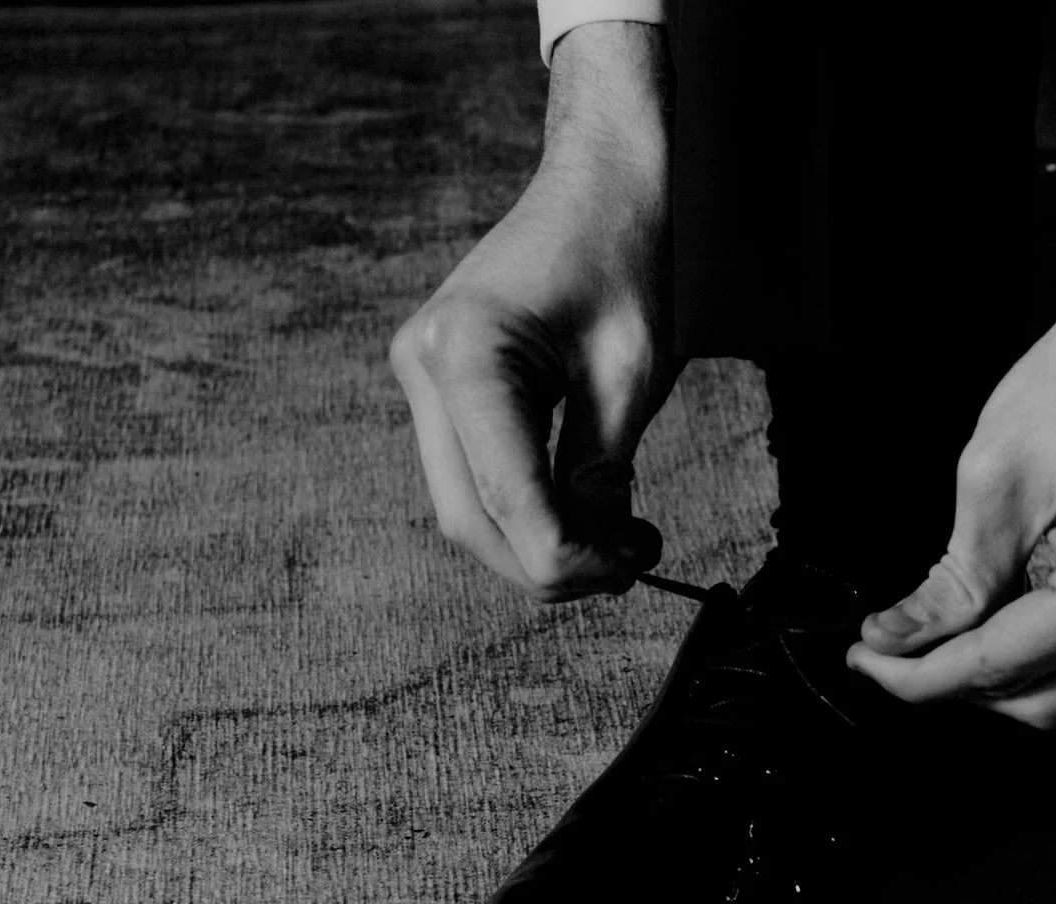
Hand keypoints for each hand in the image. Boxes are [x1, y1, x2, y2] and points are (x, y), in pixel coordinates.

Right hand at [389, 22, 676, 601]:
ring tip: (619, 542)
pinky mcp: (443, 382)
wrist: (605, 179)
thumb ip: (603, 472)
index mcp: (465, 352)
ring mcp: (424, 373)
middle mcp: (424, 364)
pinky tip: (586, 511)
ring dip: (539, 543)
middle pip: (470, 519)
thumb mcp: (631, 371)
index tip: (631, 573)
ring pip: (468, 507)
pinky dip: (528, 507)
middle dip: (549, 563)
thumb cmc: (626, 252)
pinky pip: (475, 472)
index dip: (569, 559)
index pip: (507, 499)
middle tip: (629, 570)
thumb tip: (597, 560)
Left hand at [847, 151, 1055, 726]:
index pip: (996, 668)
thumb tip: (898, 641)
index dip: (916, 674)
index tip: (860, 659)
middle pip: (1042, 705)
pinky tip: (1000, 606)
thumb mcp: (995, 478)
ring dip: (1005, 673)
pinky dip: (1049, 646)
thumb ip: (950, 582)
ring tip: (939, 628)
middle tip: (891, 650)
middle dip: (958, 686)